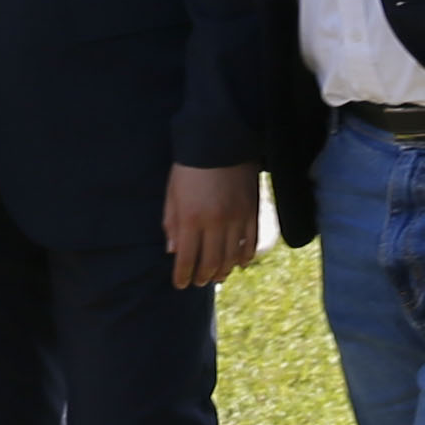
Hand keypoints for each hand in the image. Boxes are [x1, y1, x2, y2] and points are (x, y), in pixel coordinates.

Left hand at [164, 162, 261, 290]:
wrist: (220, 140)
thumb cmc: (190, 166)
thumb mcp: (172, 193)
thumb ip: (172, 223)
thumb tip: (173, 251)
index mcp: (191, 218)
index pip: (186, 259)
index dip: (182, 276)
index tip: (180, 284)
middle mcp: (215, 223)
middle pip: (211, 262)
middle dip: (203, 277)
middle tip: (198, 282)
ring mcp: (236, 218)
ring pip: (232, 257)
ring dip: (223, 271)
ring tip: (217, 276)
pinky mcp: (252, 211)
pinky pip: (251, 242)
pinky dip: (245, 257)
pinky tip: (239, 263)